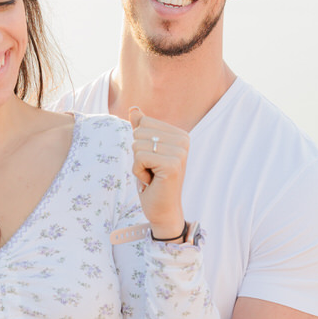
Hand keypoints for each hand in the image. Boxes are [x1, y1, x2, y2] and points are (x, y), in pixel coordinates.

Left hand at [128, 106, 188, 238]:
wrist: (162, 209)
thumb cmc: (153, 181)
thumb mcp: (145, 152)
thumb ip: (141, 130)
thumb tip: (134, 109)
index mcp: (179, 134)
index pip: (143, 123)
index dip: (140, 144)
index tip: (152, 161)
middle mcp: (183, 140)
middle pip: (139, 132)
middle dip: (138, 154)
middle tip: (151, 170)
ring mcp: (180, 152)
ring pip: (137, 145)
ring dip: (138, 164)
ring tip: (152, 176)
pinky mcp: (172, 165)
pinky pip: (139, 158)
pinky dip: (138, 172)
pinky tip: (151, 181)